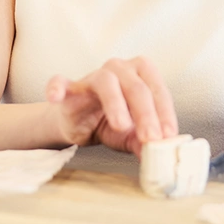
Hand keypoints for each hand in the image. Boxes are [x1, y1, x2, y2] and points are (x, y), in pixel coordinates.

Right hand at [45, 57, 178, 154]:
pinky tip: (55, 96)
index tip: (167, 136)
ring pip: (106, 81)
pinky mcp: (68, 88)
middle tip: (150, 138)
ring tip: (121, 125)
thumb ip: (145, 142)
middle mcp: (119, 68)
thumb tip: (163, 154)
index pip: (158, 91)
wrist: (78, 124)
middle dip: (146, 114)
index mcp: (141, 74)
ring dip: (115, 103)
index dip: (165, 114)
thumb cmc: (109, 123)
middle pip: (136, 87)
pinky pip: (60, 82)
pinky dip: (56, 87)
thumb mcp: (131, 135)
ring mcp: (91, 76)